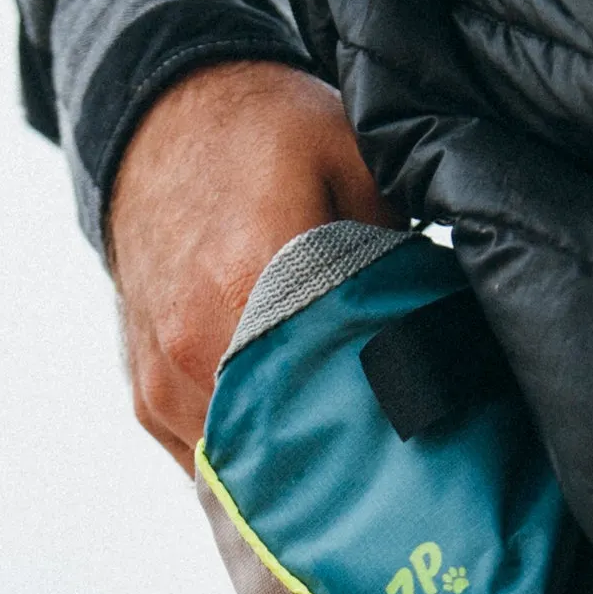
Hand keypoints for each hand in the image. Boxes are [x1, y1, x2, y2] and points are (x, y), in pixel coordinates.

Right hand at [107, 60, 395, 469]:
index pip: (328, 395)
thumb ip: (391, 253)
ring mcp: (165, 382)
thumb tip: (445, 335)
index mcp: (250, 285)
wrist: (158, 128)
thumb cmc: (264, 138)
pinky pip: (204, 458)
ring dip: (291, 460)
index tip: (420, 434)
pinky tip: (289, 431)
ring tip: (344, 450)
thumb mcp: (352, 158)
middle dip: (340, 455)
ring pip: (241, 465)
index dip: (380, 423)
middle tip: (394, 461)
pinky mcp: (147, 399)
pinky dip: (248, 452)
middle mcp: (197, 348)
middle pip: (286, 445)